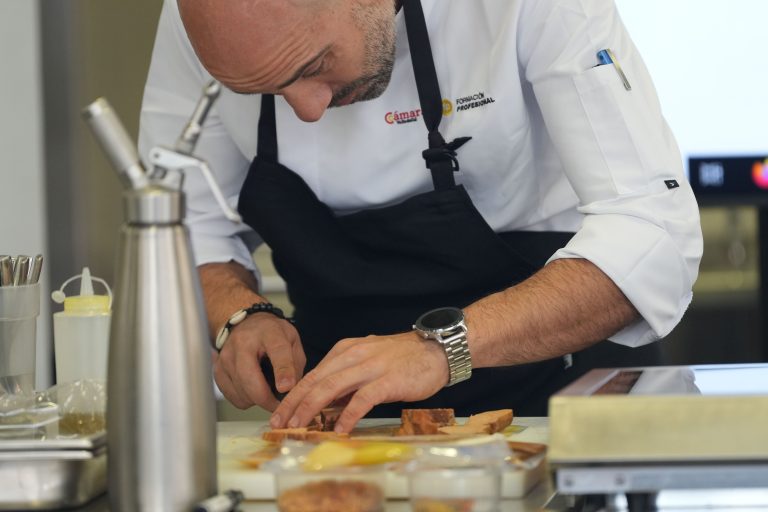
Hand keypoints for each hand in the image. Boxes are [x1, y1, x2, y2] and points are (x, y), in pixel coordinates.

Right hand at [213, 313, 304, 410]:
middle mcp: (243, 342)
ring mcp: (227, 357)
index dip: (283, 372)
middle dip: (266, 398)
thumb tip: (292, 392)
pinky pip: (233, 397)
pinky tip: (252, 388)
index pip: (277, 351)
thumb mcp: (292, 341)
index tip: (286, 388)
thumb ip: (296, 365)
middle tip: (279, 404)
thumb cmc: (271, 334)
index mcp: (269, 332)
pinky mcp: (218, 371)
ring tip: (265, 387)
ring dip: (257, 399)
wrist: (246, 326)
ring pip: (241, 392)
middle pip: (249, 377)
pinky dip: (246, 400)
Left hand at [270, 332, 448, 432]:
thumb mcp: (368, 362)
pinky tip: (339, 429)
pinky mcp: (387, 380)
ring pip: (331, 388)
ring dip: (311, 409)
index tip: (279, 414)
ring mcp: (370, 367)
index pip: (312, 374)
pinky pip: (362, 399)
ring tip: (299, 426)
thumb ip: (346, 380)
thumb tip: (325, 405)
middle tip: (280, 424)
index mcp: (346, 351)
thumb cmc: (403, 359)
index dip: (292, 395)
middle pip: (315, 381)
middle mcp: (353, 355)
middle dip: (294, 404)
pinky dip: (348, 415)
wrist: (436, 350)